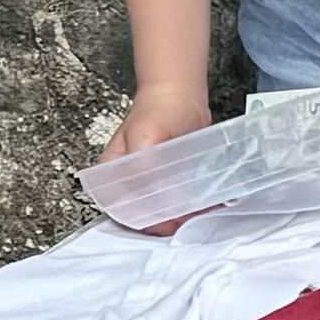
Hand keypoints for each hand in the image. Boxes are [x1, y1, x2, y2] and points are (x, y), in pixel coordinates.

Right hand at [97, 94, 211, 232]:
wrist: (179, 97)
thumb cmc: (157, 111)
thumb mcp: (145, 136)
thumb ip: (141, 165)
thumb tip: (149, 190)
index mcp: (111, 174)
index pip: (122, 209)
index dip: (143, 220)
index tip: (166, 223)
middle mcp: (130, 181)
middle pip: (145, 213)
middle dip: (168, 221)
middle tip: (188, 219)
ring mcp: (152, 182)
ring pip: (165, 210)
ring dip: (183, 215)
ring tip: (201, 212)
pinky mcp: (172, 180)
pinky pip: (181, 199)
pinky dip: (194, 205)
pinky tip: (208, 203)